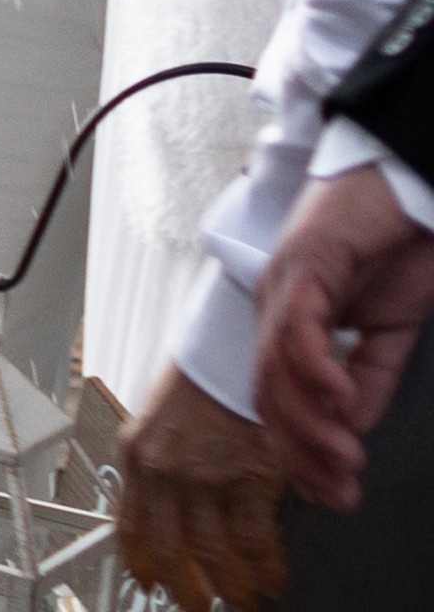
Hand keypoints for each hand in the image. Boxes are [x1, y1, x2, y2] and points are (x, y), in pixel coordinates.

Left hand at [114, 366, 288, 610]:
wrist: (229, 351)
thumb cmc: (197, 386)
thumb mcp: (157, 423)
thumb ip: (156, 467)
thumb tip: (167, 517)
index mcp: (134, 455)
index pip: (129, 524)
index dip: (140, 562)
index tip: (149, 584)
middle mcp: (162, 470)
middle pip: (170, 548)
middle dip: (184, 589)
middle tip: (195, 607)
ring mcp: (205, 476)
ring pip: (212, 553)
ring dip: (229, 587)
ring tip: (239, 602)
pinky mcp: (248, 477)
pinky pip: (255, 540)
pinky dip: (265, 567)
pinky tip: (271, 579)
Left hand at [254, 162, 433, 507]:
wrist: (406, 182)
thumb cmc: (395, 245)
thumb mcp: (386, 329)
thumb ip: (367, 375)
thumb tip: (349, 426)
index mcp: (290, 322)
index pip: (277, 398)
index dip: (300, 451)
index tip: (332, 492)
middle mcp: (275, 304)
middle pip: (267, 390)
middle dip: (300, 449)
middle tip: (337, 488)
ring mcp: (284, 281)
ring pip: (276, 365)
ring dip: (308, 418)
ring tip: (343, 455)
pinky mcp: (305, 260)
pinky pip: (297, 322)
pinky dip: (313, 364)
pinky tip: (337, 395)